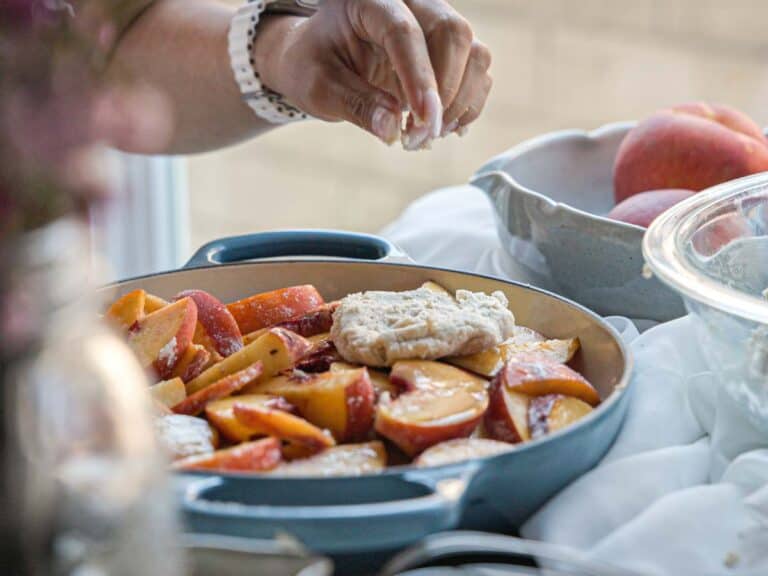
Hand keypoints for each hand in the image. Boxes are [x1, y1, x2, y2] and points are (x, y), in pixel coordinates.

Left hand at [253, 0, 491, 148]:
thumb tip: (392, 131)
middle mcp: (409, 2)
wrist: (318, 59)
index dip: (418, 77)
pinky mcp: (448, 50)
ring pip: (474, 51)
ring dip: (460, 101)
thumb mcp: (319, 87)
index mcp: (369, 0)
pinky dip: (469, 104)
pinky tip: (443, 128)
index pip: (403, 31)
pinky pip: (477, 71)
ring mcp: (433, 23)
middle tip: (421, 136)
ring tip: (428, 136)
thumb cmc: (313, 66)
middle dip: (444, 92)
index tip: (423, 121)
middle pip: (451, 33)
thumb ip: (355, 105)